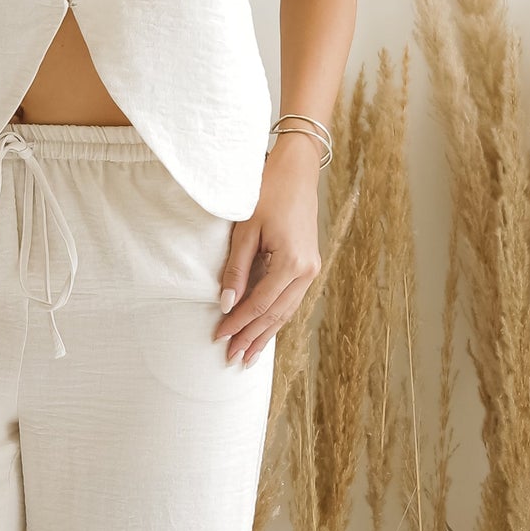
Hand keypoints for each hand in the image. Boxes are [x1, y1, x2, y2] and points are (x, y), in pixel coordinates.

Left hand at [215, 140, 324, 363]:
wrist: (297, 171)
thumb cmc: (267, 193)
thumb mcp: (246, 230)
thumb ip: (236, 270)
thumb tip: (226, 304)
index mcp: (292, 263)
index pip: (259, 304)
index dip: (238, 323)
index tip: (218, 338)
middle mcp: (307, 271)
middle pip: (275, 315)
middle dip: (252, 338)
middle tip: (232, 359)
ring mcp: (311, 269)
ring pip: (286, 311)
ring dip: (265, 333)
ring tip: (248, 355)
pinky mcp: (308, 265)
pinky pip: (291, 299)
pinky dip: (275, 317)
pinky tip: (264, 330)